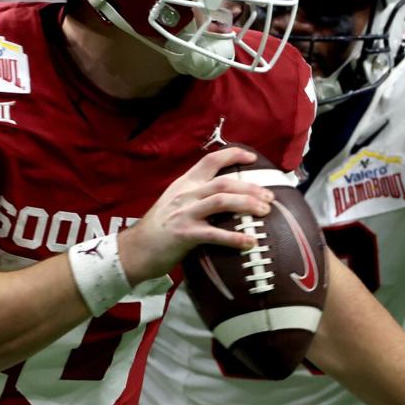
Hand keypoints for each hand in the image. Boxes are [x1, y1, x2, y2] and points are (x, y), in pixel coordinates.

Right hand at [120, 147, 273, 280]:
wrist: (134, 250)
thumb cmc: (158, 229)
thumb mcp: (175, 203)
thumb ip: (196, 197)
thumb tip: (226, 198)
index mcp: (184, 184)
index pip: (210, 160)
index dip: (233, 155)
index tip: (252, 157)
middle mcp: (185, 194)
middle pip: (223, 182)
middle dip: (250, 187)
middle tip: (269, 196)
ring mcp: (185, 213)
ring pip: (222, 201)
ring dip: (247, 204)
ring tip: (265, 212)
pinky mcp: (185, 234)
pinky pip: (215, 233)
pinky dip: (235, 237)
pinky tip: (250, 242)